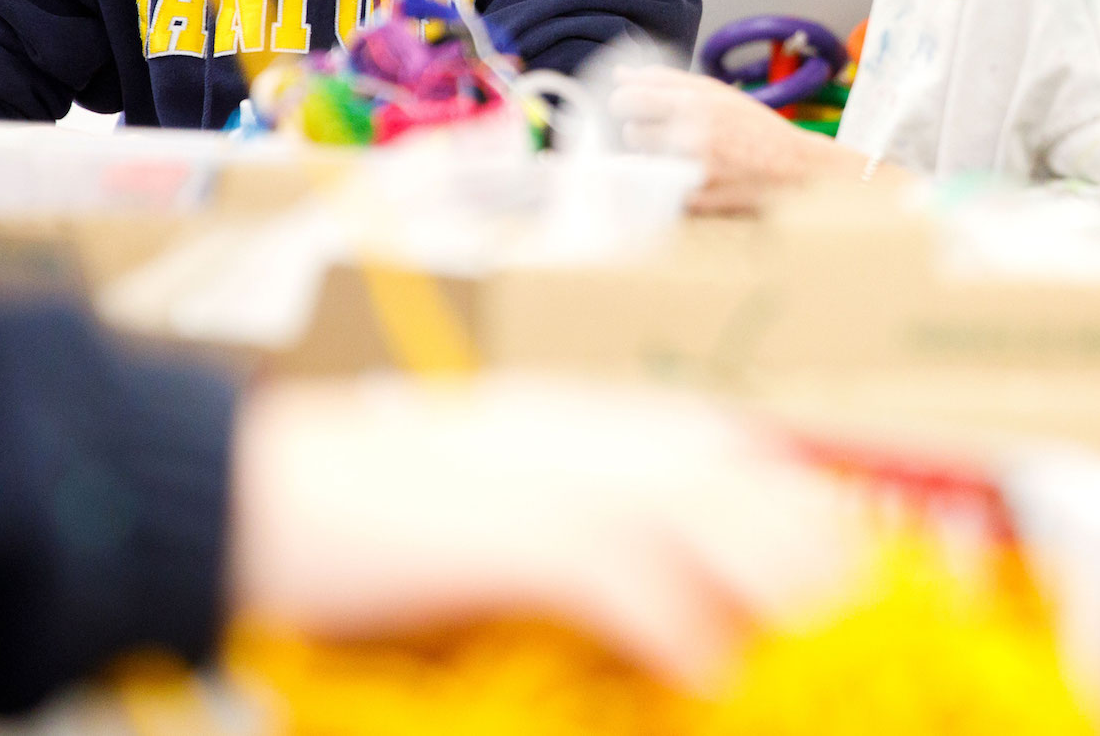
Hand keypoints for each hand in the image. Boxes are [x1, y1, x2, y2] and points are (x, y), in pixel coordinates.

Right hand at [225, 376, 858, 685]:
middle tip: (866, 609)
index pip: (712, 445)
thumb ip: (562, 541)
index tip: (849, 553)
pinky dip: (679, 629)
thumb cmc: (343, 522)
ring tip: (820, 645)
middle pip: (729, 472)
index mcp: (564, 422)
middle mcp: (569, 431)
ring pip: (702, 515)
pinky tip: (712, 677)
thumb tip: (655, 604)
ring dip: (771, 581)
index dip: (790, 496)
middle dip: (806, 537)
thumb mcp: (471, 516)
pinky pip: (625, 576)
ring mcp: (540, 472)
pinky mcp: (507, 530)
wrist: (233, 499)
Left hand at [609, 66, 851, 213]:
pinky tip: (690, 178)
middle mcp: (690, 134)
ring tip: (680, 157)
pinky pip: (657, 190)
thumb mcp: (715, 92)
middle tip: (665, 135)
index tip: (633, 108)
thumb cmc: (755, 128)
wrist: (794, 169)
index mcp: (693, 102)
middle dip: (643, 133)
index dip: (625, 103)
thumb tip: (620, 74)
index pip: (629, 98)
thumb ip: (665, 80)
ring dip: (653, 159)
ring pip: (641, 163)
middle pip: (631, 132)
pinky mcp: (694, 200)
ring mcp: (692, 170)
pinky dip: (667, 184)